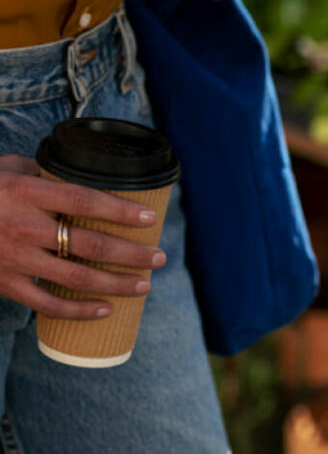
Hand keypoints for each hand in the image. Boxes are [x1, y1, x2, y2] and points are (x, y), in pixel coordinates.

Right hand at [0, 155, 166, 318]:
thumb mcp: (7, 169)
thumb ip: (44, 171)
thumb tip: (85, 171)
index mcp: (26, 192)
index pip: (84, 201)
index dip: (121, 210)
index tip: (151, 217)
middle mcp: (22, 227)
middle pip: (90, 244)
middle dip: (131, 254)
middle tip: (159, 258)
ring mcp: (13, 259)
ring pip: (76, 277)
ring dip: (116, 284)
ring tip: (145, 285)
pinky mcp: (4, 284)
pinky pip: (47, 304)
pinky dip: (79, 311)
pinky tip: (105, 310)